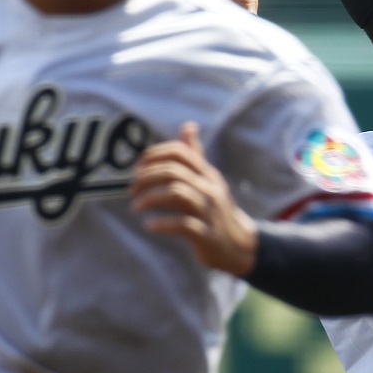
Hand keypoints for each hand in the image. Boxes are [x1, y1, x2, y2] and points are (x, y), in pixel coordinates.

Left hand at [130, 122, 258, 276]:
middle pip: (174, 172)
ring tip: (136, 206)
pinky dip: (162, 223)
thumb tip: (188, 125)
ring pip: (176, 193)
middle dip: (147, 178)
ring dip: (150, 198)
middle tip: (132, 190)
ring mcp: (209, 212)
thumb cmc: (216, 211)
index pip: (180, 153)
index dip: (155, 155)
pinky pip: (182, 224)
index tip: (137, 168)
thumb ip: (196, 155)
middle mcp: (209, 189)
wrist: (239, 246)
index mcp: (208, 175)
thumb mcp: (209, 181)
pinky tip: (149, 225)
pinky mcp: (206, 235)